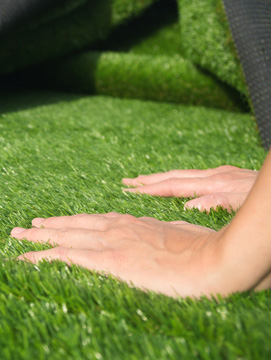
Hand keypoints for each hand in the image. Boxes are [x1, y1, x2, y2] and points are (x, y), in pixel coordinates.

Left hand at [11, 213, 224, 296]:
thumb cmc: (204, 251)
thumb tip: (168, 234)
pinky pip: (64, 256)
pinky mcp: (105, 259)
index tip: (57, 222)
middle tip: (25, 226)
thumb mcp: (182, 236)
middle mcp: (115, 227)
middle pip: (72, 224)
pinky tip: (25, 259)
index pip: (93, 221)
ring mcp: (108, 241)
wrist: (212, 261)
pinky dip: (41, 257)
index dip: (72, 221)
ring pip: (62, 236)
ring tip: (16, 236)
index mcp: (132, 222)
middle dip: (47, 226)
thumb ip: (167, 233)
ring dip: (37, 237)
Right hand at [122, 165, 256, 211]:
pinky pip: (196, 178)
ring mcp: (224, 175)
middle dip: (149, 180)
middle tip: (126, 182)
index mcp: (216, 183)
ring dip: (162, 179)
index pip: (175, 186)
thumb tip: (190, 207)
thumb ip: (220, 203)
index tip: (130, 190)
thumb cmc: (268, 201)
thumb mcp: (248, 203)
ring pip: (185, 176)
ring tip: (144, 181)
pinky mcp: (231, 176)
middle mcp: (217, 176)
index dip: (151, 189)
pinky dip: (179, 180)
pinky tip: (178, 184)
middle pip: (175, 177)